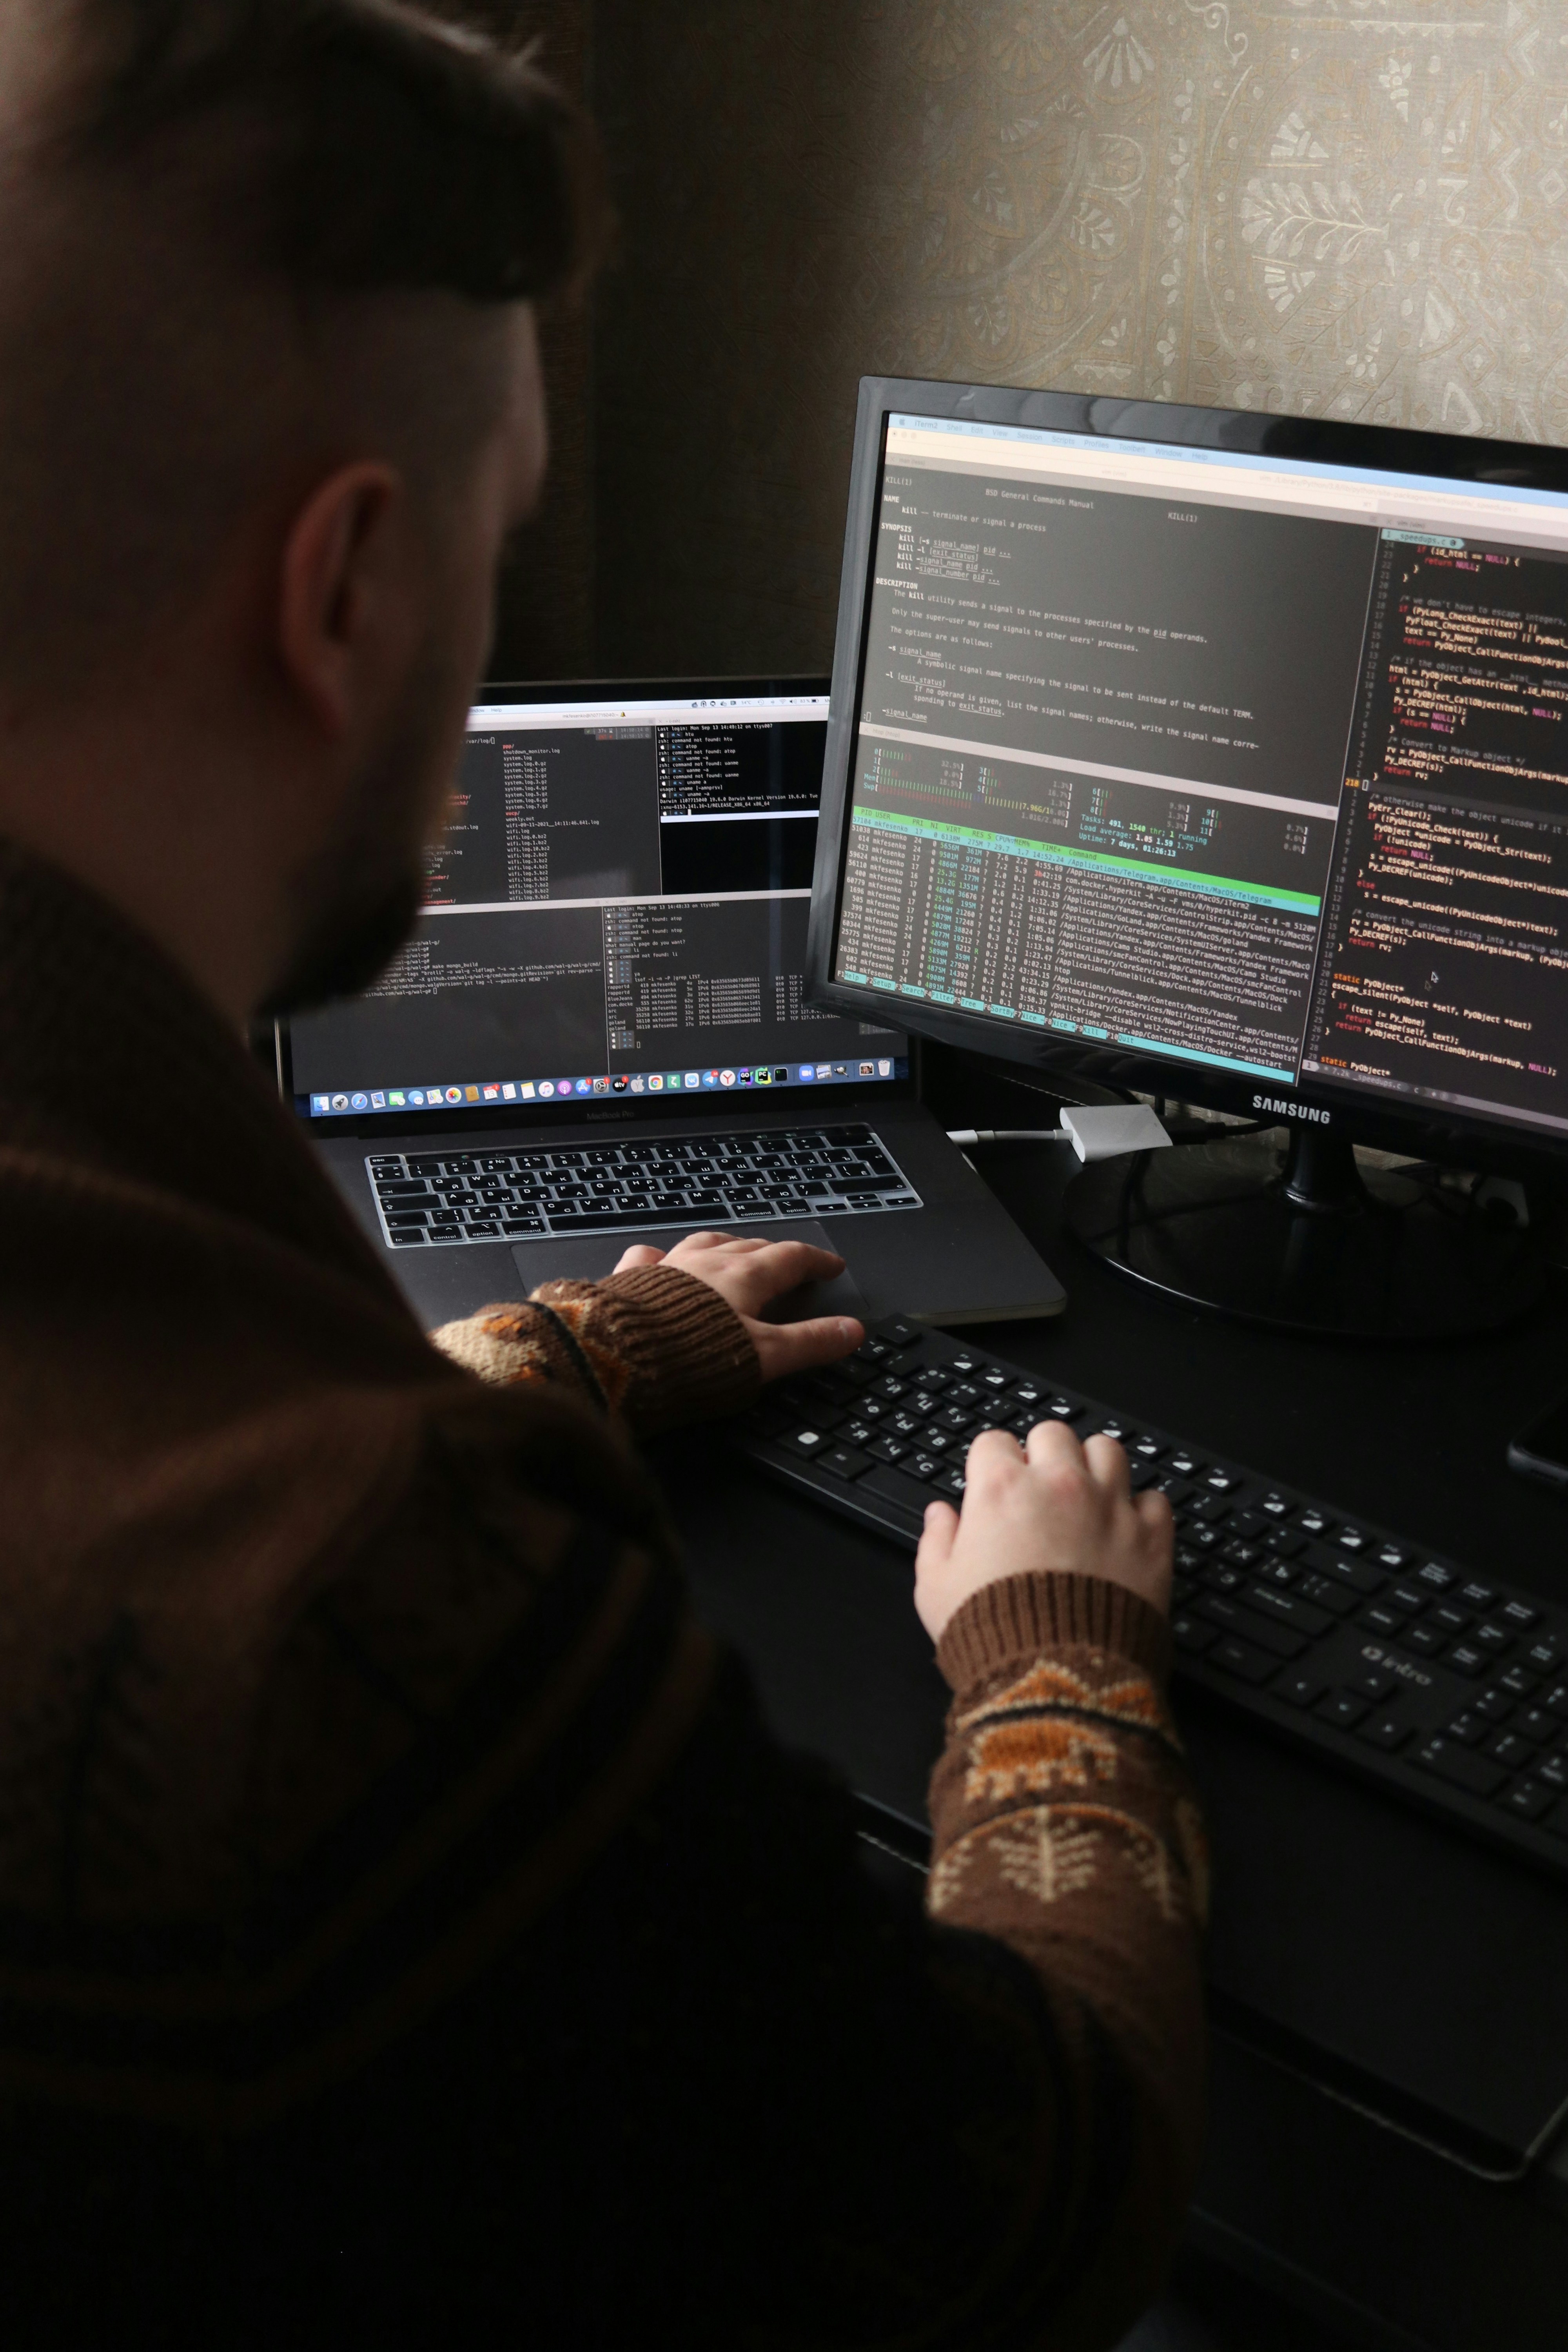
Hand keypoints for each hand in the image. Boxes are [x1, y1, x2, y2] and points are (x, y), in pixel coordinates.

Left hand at [612, 1232, 862, 1383]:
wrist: (616, 1357)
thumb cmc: (690, 1358)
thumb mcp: (765, 1357)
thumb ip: (810, 1343)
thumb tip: (850, 1332)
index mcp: (744, 1278)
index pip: (791, 1258)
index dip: (816, 1261)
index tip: (831, 1266)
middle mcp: (705, 1265)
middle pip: (750, 1246)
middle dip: (775, 1252)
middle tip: (790, 1262)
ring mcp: (665, 1269)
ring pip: (702, 1243)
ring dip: (725, 1244)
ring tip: (734, 1248)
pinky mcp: (629, 1282)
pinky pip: (649, 1258)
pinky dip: (661, 1257)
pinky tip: (658, 1259)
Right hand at [915, 1419, 1171, 1644]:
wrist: (1057, 1679)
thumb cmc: (993, 1635)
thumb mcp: (936, 1590)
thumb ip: (936, 1542)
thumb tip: (940, 1515)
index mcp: (1001, 1490)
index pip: (994, 1442)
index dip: (990, 1463)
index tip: (992, 1484)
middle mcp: (1058, 1486)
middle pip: (1053, 1433)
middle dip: (1042, 1454)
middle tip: (1039, 1488)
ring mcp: (1109, 1507)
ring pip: (1108, 1450)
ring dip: (1094, 1467)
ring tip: (1086, 1496)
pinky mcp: (1150, 1538)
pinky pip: (1154, 1499)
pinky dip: (1141, 1510)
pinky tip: (1125, 1531)